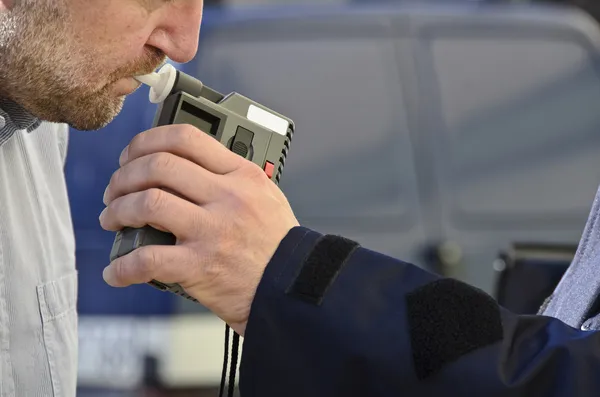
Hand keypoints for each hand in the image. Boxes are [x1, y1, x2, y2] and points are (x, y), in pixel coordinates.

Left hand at [99, 124, 299, 334]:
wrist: (292, 286)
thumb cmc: (277, 243)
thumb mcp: (264, 195)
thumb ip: (228, 177)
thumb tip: (184, 167)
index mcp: (241, 176)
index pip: (186, 139)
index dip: (148, 141)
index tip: (133, 155)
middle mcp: (226, 197)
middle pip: (158, 166)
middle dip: (124, 175)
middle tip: (116, 190)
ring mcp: (212, 231)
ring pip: (147, 204)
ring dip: (118, 210)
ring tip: (112, 219)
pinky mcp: (200, 266)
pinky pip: (148, 260)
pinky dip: (123, 267)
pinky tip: (116, 271)